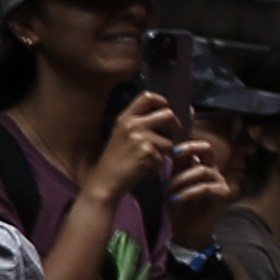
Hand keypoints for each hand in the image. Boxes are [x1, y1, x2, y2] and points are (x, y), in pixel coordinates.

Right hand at [85, 86, 179, 204]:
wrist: (104, 182)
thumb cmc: (117, 161)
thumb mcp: (124, 136)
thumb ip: (142, 123)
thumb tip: (171, 113)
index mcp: (125, 118)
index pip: (148, 96)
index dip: (162, 101)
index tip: (166, 110)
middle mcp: (132, 124)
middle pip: (168, 114)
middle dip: (174, 127)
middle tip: (169, 138)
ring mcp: (139, 137)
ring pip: (169, 140)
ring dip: (163, 153)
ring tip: (146, 160)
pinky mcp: (147, 152)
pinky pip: (164, 157)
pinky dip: (157, 165)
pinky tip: (143, 169)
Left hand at [166, 133, 234, 217]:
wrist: (186, 230)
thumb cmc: (179, 207)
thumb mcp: (171, 185)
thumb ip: (173, 170)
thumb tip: (166, 152)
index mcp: (199, 166)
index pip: (196, 148)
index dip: (184, 145)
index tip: (168, 150)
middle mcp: (211, 170)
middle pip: (207, 149)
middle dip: (190, 147)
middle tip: (175, 153)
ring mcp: (219, 181)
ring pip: (202, 170)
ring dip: (181, 179)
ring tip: (167, 190)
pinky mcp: (223, 194)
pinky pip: (205, 188)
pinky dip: (188, 192)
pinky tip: (175, 199)